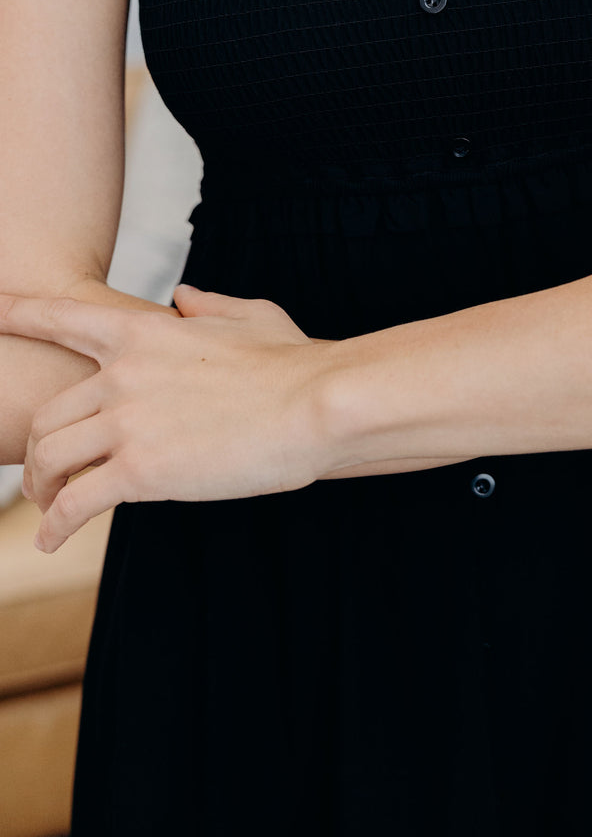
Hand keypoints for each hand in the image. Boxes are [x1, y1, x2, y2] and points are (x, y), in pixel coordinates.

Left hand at [3, 285, 331, 551]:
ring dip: (42, 488)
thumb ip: (208, 305)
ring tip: (49, 510)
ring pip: (51, 457)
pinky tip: (54, 541)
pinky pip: (76, 503)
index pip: (59, 316)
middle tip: (42, 476)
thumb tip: (184, 295)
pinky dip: (56, 526)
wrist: (316, 405)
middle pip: (49, 413)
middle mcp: (123, 374)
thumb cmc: (294, 361)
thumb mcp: (250, 317)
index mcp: (144, 331)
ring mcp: (129, 422)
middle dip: (37, 449)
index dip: (15, 313)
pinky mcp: (142, 472)